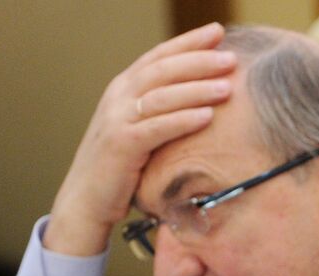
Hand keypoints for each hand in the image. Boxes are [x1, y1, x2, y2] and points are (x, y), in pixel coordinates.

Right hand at [43, 23, 236, 256]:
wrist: (86, 199)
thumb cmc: (122, 166)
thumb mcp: (141, 129)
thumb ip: (161, 110)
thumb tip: (202, 97)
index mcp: (124, 88)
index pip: (159, 56)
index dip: (188, 42)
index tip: (218, 32)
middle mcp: (118, 97)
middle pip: (163, 69)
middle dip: (199, 61)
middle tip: (231, 58)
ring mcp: (117, 119)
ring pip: (162, 95)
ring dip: (197, 88)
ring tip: (227, 86)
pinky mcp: (121, 144)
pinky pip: (157, 127)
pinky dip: (183, 120)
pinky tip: (207, 115)